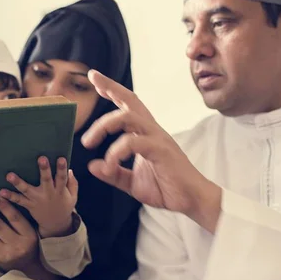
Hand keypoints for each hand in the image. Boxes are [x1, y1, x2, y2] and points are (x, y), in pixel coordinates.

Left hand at [0, 157, 77, 237]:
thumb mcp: (73, 196)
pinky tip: (0, 193)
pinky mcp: (29, 205)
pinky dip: (10, 197)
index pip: (62, 178)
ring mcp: (37, 200)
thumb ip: (72, 183)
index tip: (61, 158)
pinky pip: (18, 201)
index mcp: (60, 190)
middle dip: (44, 169)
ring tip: (9, 176)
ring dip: (18, 183)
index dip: (62, 168)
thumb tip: (70, 170)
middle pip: (46, 180)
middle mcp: (48, 194)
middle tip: (41, 159)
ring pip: (27, 190)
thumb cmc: (64, 206)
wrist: (56, 225)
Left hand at [81, 70, 221, 231]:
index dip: (112, 90)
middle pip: (130, 100)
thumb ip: (113, 173)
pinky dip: (115, 152)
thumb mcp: (132, 182)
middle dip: (111, 87)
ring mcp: (157, 138)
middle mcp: (151, 130)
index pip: (127, 105)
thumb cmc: (166, 187)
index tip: (95, 79)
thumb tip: (92, 166)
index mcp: (144, 133)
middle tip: (92, 81)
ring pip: (128, 117)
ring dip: (104, 125)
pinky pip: (133, 142)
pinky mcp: (161, 150)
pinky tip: (109, 165)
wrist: (191, 200)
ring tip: (88, 142)